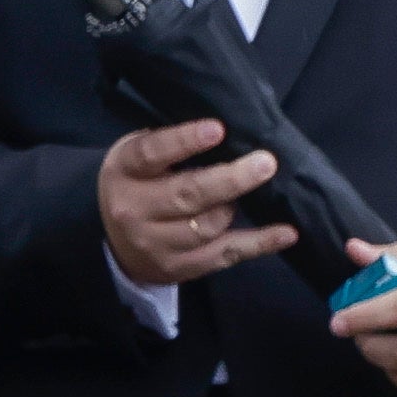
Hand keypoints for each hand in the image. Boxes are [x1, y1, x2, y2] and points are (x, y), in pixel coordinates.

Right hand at [99, 116, 297, 288]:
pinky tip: (286, 232)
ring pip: (207, 227)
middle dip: (230, 179)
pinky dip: (259, 243)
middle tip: (266, 163)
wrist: (110, 240)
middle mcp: (133, 210)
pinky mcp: (177, 268)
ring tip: (256, 191)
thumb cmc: (137, 182)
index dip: (184, 142)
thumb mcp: (138, 155)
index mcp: (125, 172)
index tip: (217, 129)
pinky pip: (224, 255)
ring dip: (235, 209)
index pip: (151, 154)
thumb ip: (171, 143)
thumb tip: (231, 128)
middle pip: (186, 195)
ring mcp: (154, 244)